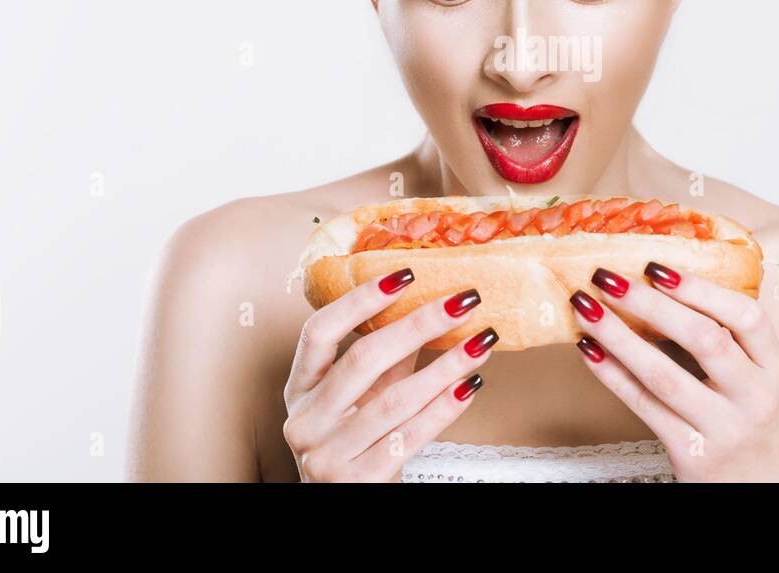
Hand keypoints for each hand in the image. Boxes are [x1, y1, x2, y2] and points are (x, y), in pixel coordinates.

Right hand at [282, 268, 493, 481]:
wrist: (342, 503)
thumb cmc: (355, 443)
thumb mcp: (360, 398)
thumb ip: (387, 358)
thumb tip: (431, 305)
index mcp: (298, 389)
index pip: (319, 332)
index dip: (359, 300)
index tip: (405, 274)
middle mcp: (304, 421)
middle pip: (362, 360)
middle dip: (418, 325)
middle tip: (462, 302)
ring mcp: (326, 456)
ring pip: (394, 401)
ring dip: (445, 367)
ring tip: (480, 343)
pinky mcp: (356, 482)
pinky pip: (410, 438)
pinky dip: (444, 408)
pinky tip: (470, 386)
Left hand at [571, 263, 778, 481]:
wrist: (762, 492)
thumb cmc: (749, 425)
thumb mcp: (756, 381)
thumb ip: (727, 340)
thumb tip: (661, 284)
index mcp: (773, 369)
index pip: (748, 317)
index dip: (700, 289)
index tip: (657, 266)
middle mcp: (755, 397)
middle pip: (704, 339)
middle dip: (649, 303)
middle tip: (608, 277)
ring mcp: (725, 429)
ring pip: (664, 374)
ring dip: (618, 335)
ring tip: (586, 307)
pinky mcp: (693, 456)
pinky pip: (644, 406)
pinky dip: (612, 375)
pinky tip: (589, 351)